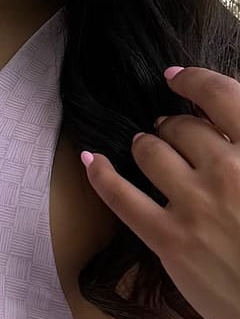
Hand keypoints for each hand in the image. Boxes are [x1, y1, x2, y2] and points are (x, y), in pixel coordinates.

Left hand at [82, 66, 239, 318]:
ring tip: (147, 147)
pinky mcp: (170, 240)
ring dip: (145, 145)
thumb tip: (223, 128)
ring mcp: (197, 206)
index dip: (193, 80)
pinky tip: (92, 160)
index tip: (177, 78)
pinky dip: (101, 173)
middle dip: (173, 125)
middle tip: (172, 131)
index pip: (221, 95)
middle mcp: (229, 172)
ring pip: (150, 151)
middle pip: (182, 126)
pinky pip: (120, 195)